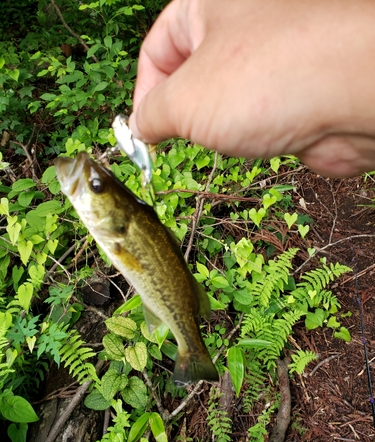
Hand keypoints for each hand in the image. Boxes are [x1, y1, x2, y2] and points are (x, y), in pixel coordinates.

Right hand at [129, 0, 374, 176]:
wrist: (355, 93)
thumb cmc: (268, 79)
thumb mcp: (184, 100)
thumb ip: (151, 114)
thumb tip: (140, 127)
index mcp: (208, 2)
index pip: (157, 47)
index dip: (144, 94)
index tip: (142, 133)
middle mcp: (242, 21)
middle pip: (191, 72)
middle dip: (181, 111)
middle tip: (179, 140)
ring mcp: (272, 55)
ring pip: (224, 97)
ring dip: (216, 125)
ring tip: (226, 134)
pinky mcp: (294, 89)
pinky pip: (255, 113)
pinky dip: (247, 133)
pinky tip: (255, 139)